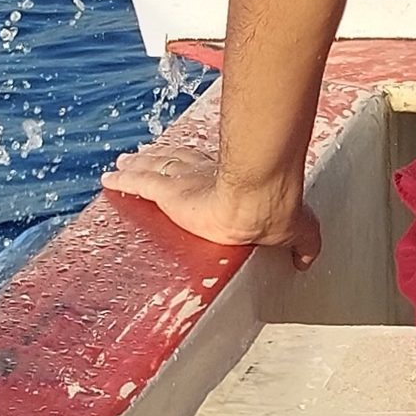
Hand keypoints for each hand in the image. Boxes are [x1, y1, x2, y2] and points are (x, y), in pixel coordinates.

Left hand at [102, 122, 321, 268]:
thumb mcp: (296, 231)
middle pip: (176, 161)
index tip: (186, 164)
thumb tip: (307, 259)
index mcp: (233, 181)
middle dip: (161, 159)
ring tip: (126, 161)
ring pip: (155, 167)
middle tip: (145, 155)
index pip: (209, 170)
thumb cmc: (275, 209)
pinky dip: (123, 180)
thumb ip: (302, 244)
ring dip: (139, 163)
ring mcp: (184, 180)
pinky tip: (108, 178)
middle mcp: (205, 174)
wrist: (258, 201)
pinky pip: (138, 183)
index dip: (195, 165)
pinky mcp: (167, 192)